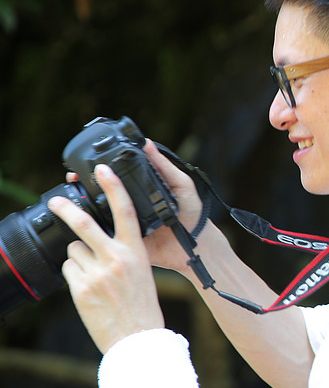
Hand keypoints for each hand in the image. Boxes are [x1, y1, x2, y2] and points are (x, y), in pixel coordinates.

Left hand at [48, 164, 164, 352]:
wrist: (137, 338)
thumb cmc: (142, 307)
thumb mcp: (142, 272)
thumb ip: (124, 253)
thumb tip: (95, 242)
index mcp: (137, 252)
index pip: (125, 211)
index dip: (113, 186)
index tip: (102, 170)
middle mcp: (116, 258)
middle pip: (85, 224)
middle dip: (66, 210)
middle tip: (56, 201)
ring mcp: (96, 273)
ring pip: (74, 251)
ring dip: (78, 258)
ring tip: (94, 277)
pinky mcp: (81, 288)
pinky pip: (68, 270)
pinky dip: (74, 276)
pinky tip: (88, 289)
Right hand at [63, 141, 207, 275]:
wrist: (197, 244)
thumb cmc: (192, 212)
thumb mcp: (181, 185)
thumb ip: (164, 167)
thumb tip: (147, 143)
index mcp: (138, 192)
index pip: (115, 179)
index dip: (99, 172)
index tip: (87, 164)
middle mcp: (128, 207)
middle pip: (99, 195)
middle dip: (84, 186)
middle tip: (74, 177)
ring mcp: (125, 225)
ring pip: (97, 215)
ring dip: (81, 207)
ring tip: (72, 197)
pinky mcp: (125, 242)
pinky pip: (105, 237)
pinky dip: (92, 231)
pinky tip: (81, 224)